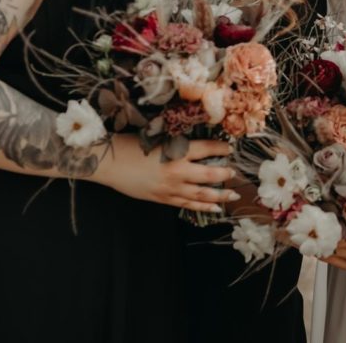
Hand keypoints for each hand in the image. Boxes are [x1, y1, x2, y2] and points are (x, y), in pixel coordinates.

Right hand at [95, 134, 236, 211]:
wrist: (110, 163)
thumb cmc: (132, 145)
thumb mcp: (158, 137)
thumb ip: (178, 143)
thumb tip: (199, 145)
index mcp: (176, 151)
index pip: (207, 148)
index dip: (222, 147)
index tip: (230, 147)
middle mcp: (177, 170)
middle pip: (210, 174)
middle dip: (226, 174)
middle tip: (235, 173)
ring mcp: (171, 187)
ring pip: (202, 194)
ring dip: (221, 195)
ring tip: (233, 195)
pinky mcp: (163, 198)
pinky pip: (188, 205)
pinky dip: (203, 207)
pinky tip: (216, 208)